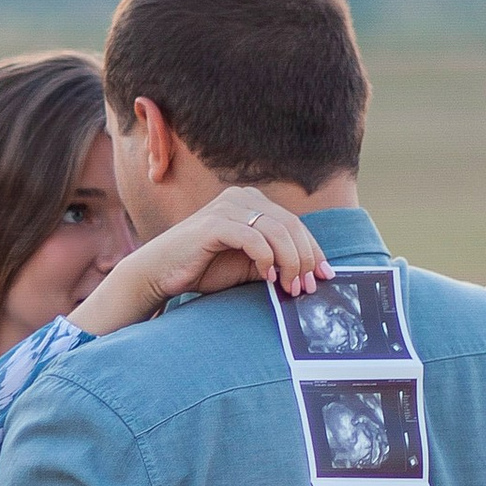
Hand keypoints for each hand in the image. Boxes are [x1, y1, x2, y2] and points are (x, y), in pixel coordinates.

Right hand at [72, 191, 325, 335]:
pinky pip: (253, 238)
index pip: (294, 224)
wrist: (160, 273)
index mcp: (251, 202)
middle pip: (291, 226)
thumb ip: (275, 261)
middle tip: (307, 287)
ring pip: (277, 231)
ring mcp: (227, 206)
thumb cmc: (203, 269)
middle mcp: (241, 197)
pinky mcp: (214, 223)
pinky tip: (266, 277)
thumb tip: (311, 274)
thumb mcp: (248, 265)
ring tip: (289, 287)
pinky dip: (266, 259)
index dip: (313, 250)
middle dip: (305, 259)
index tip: (324, 276)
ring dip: (290, 262)